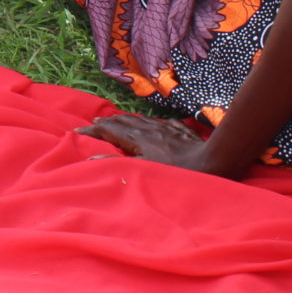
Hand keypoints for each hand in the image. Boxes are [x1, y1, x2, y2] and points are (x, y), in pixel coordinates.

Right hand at [74, 111, 220, 167]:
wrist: (213, 162)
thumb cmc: (179, 172)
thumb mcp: (145, 170)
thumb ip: (119, 164)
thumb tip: (91, 158)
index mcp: (139, 139)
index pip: (110, 131)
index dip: (93, 131)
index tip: (77, 131)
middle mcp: (150, 130)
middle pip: (123, 122)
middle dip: (106, 123)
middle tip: (94, 123)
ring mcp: (167, 129)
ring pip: (141, 120)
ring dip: (125, 120)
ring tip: (116, 120)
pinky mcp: (182, 132)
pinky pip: (162, 123)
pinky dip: (150, 123)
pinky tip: (153, 124)